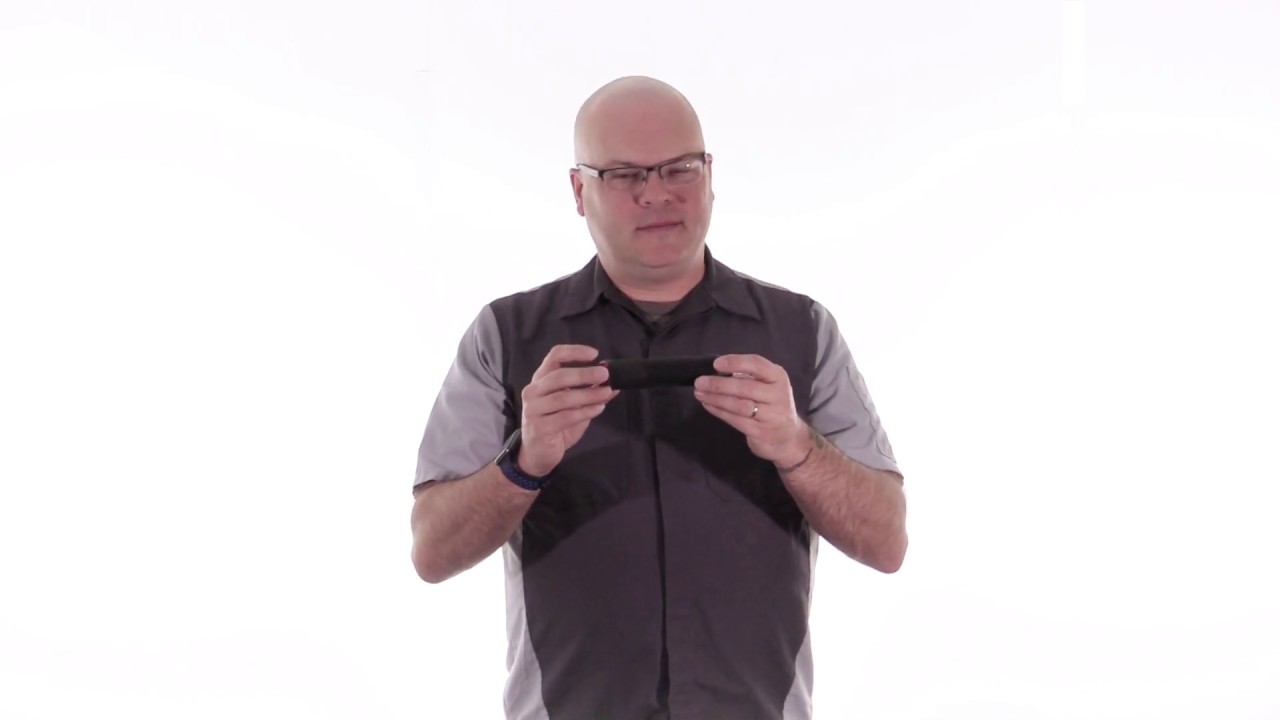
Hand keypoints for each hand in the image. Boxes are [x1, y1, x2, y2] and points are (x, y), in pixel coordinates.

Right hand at [518, 345, 620, 476]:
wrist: (537, 454)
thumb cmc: (555, 426)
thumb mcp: (574, 407)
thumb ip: (590, 393)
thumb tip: (614, 384)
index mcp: (541, 380)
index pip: (554, 357)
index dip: (574, 352)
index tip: (594, 354)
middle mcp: (533, 391)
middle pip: (558, 376)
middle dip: (584, 374)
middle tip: (605, 375)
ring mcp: (533, 409)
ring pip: (563, 397)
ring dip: (588, 394)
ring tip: (606, 393)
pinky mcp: (539, 427)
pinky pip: (565, 416)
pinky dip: (584, 411)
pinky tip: (598, 408)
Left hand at [693, 354, 811, 467]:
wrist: (788, 438)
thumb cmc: (772, 405)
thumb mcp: (767, 386)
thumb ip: (748, 377)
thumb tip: (717, 371)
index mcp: (778, 377)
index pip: (757, 364)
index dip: (736, 362)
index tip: (716, 364)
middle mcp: (778, 394)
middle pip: (745, 387)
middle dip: (719, 384)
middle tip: (699, 382)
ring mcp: (771, 415)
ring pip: (739, 405)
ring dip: (716, 398)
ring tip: (700, 393)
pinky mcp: (761, 431)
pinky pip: (736, 420)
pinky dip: (719, 411)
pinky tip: (708, 405)